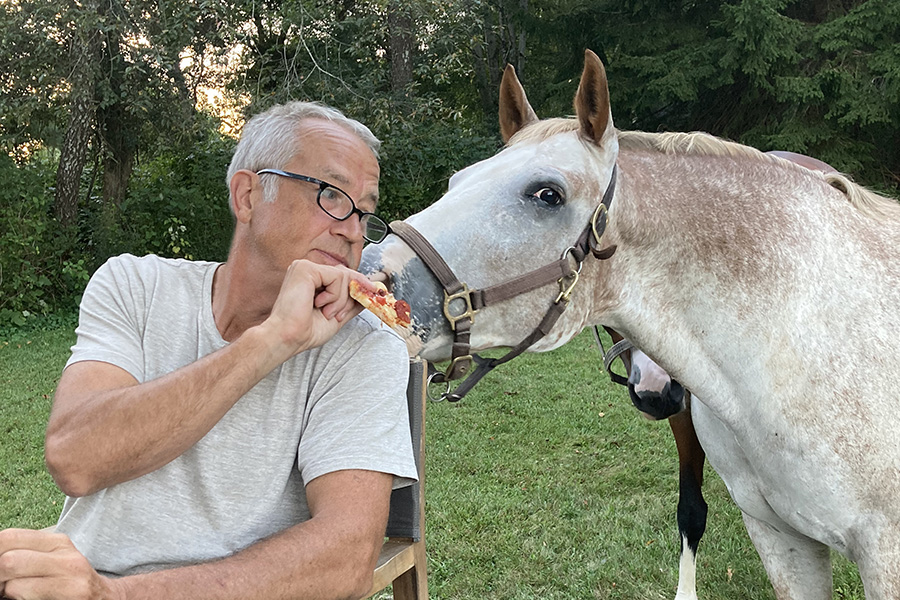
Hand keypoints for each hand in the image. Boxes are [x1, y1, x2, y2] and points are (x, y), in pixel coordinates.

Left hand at [0, 529, 121, 599]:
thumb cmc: (70, 585)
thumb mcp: (53, 562)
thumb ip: (26, 556)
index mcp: (57, 542)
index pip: (9, 537)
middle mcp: (66, 555)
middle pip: (8, 559)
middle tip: (2, 588)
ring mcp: (70, 575)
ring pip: (13, 581)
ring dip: (6, 591)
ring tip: (13, 595)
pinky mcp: (72, 593)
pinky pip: (24, 595)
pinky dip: (18, 599)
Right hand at [260, 259, 365, 355]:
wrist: (289, 338)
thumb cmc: (305, 331)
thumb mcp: (337, 315)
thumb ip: (352, 302)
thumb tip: (372, 293)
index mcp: (312, 280)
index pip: (343, 276)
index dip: (359, 285)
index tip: (375, 294)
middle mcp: (307, 270)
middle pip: (346, 274)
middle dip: (350, 296)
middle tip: (335, 315)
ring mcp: (305, 267)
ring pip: (344, 276)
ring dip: (340, 301)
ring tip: (324, 312)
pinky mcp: (305, 269)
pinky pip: (337, 277)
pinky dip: (334, 295)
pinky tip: (318, 304)